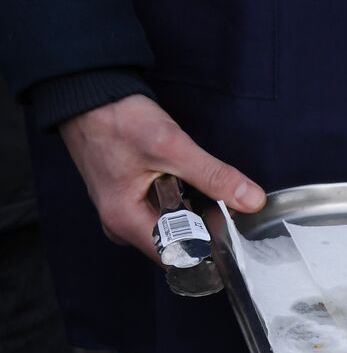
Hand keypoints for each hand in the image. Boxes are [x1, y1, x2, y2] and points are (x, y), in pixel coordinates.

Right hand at [58, 94, 264, 263]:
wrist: (88, 95)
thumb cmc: (118, 120)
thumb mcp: (171, 146)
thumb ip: (213, 175)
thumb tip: (251, 200)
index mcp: (125, 222)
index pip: (178, 257)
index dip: (210, 249)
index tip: (236, 233)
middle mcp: (122, 226)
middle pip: (178, 244)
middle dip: (206, 228)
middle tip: (227, 205)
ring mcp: (126, 213)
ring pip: (174, 227)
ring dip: (196, 213)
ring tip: (210, 191)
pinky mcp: (132, 200)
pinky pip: (165, 212)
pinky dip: (184, 201)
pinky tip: (192, 184)